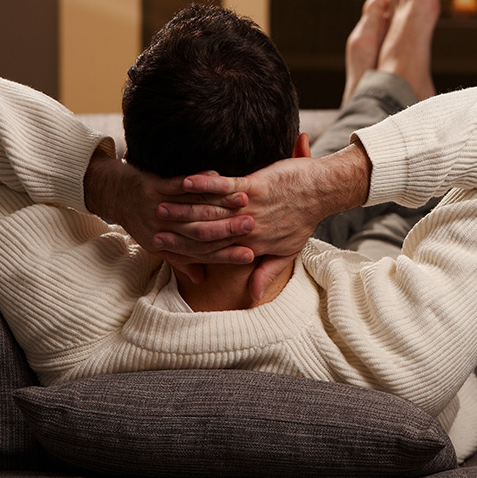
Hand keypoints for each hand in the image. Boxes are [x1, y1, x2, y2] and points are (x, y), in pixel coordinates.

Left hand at [83, 149, 252, 282]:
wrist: (114, 195)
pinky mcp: (151, 188)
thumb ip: (184, 260)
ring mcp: (156, 209)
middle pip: (201, 234)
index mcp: (166, 247)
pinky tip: (217, 177)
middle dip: (229, 230)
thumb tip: (201, 280)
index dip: (225, 256)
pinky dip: (199, 182)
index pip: (202, 254)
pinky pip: (178, 185)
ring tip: (244, 201)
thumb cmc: (141, 221)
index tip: (249, 255)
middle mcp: (161, 231)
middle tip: (253, 227)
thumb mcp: (159, 245)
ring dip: (220, 204)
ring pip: (194, 209)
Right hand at [155, 143, 372, 297]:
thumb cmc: (305, 218)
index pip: (214, 253)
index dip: (187, 253)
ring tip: (159, 205)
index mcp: (254, 246)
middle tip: (152, 228)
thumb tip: (253, 296)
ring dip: (184, 208)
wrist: (324, 191)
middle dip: (178, 231)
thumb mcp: (288, 251)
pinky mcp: (257, 186)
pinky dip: (206, 184)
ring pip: (213, 212)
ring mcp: (253, 208)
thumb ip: (267, 271)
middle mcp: (250, 231)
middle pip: (207, 234)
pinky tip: (186, 181)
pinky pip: (226, 187)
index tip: (164, 250)